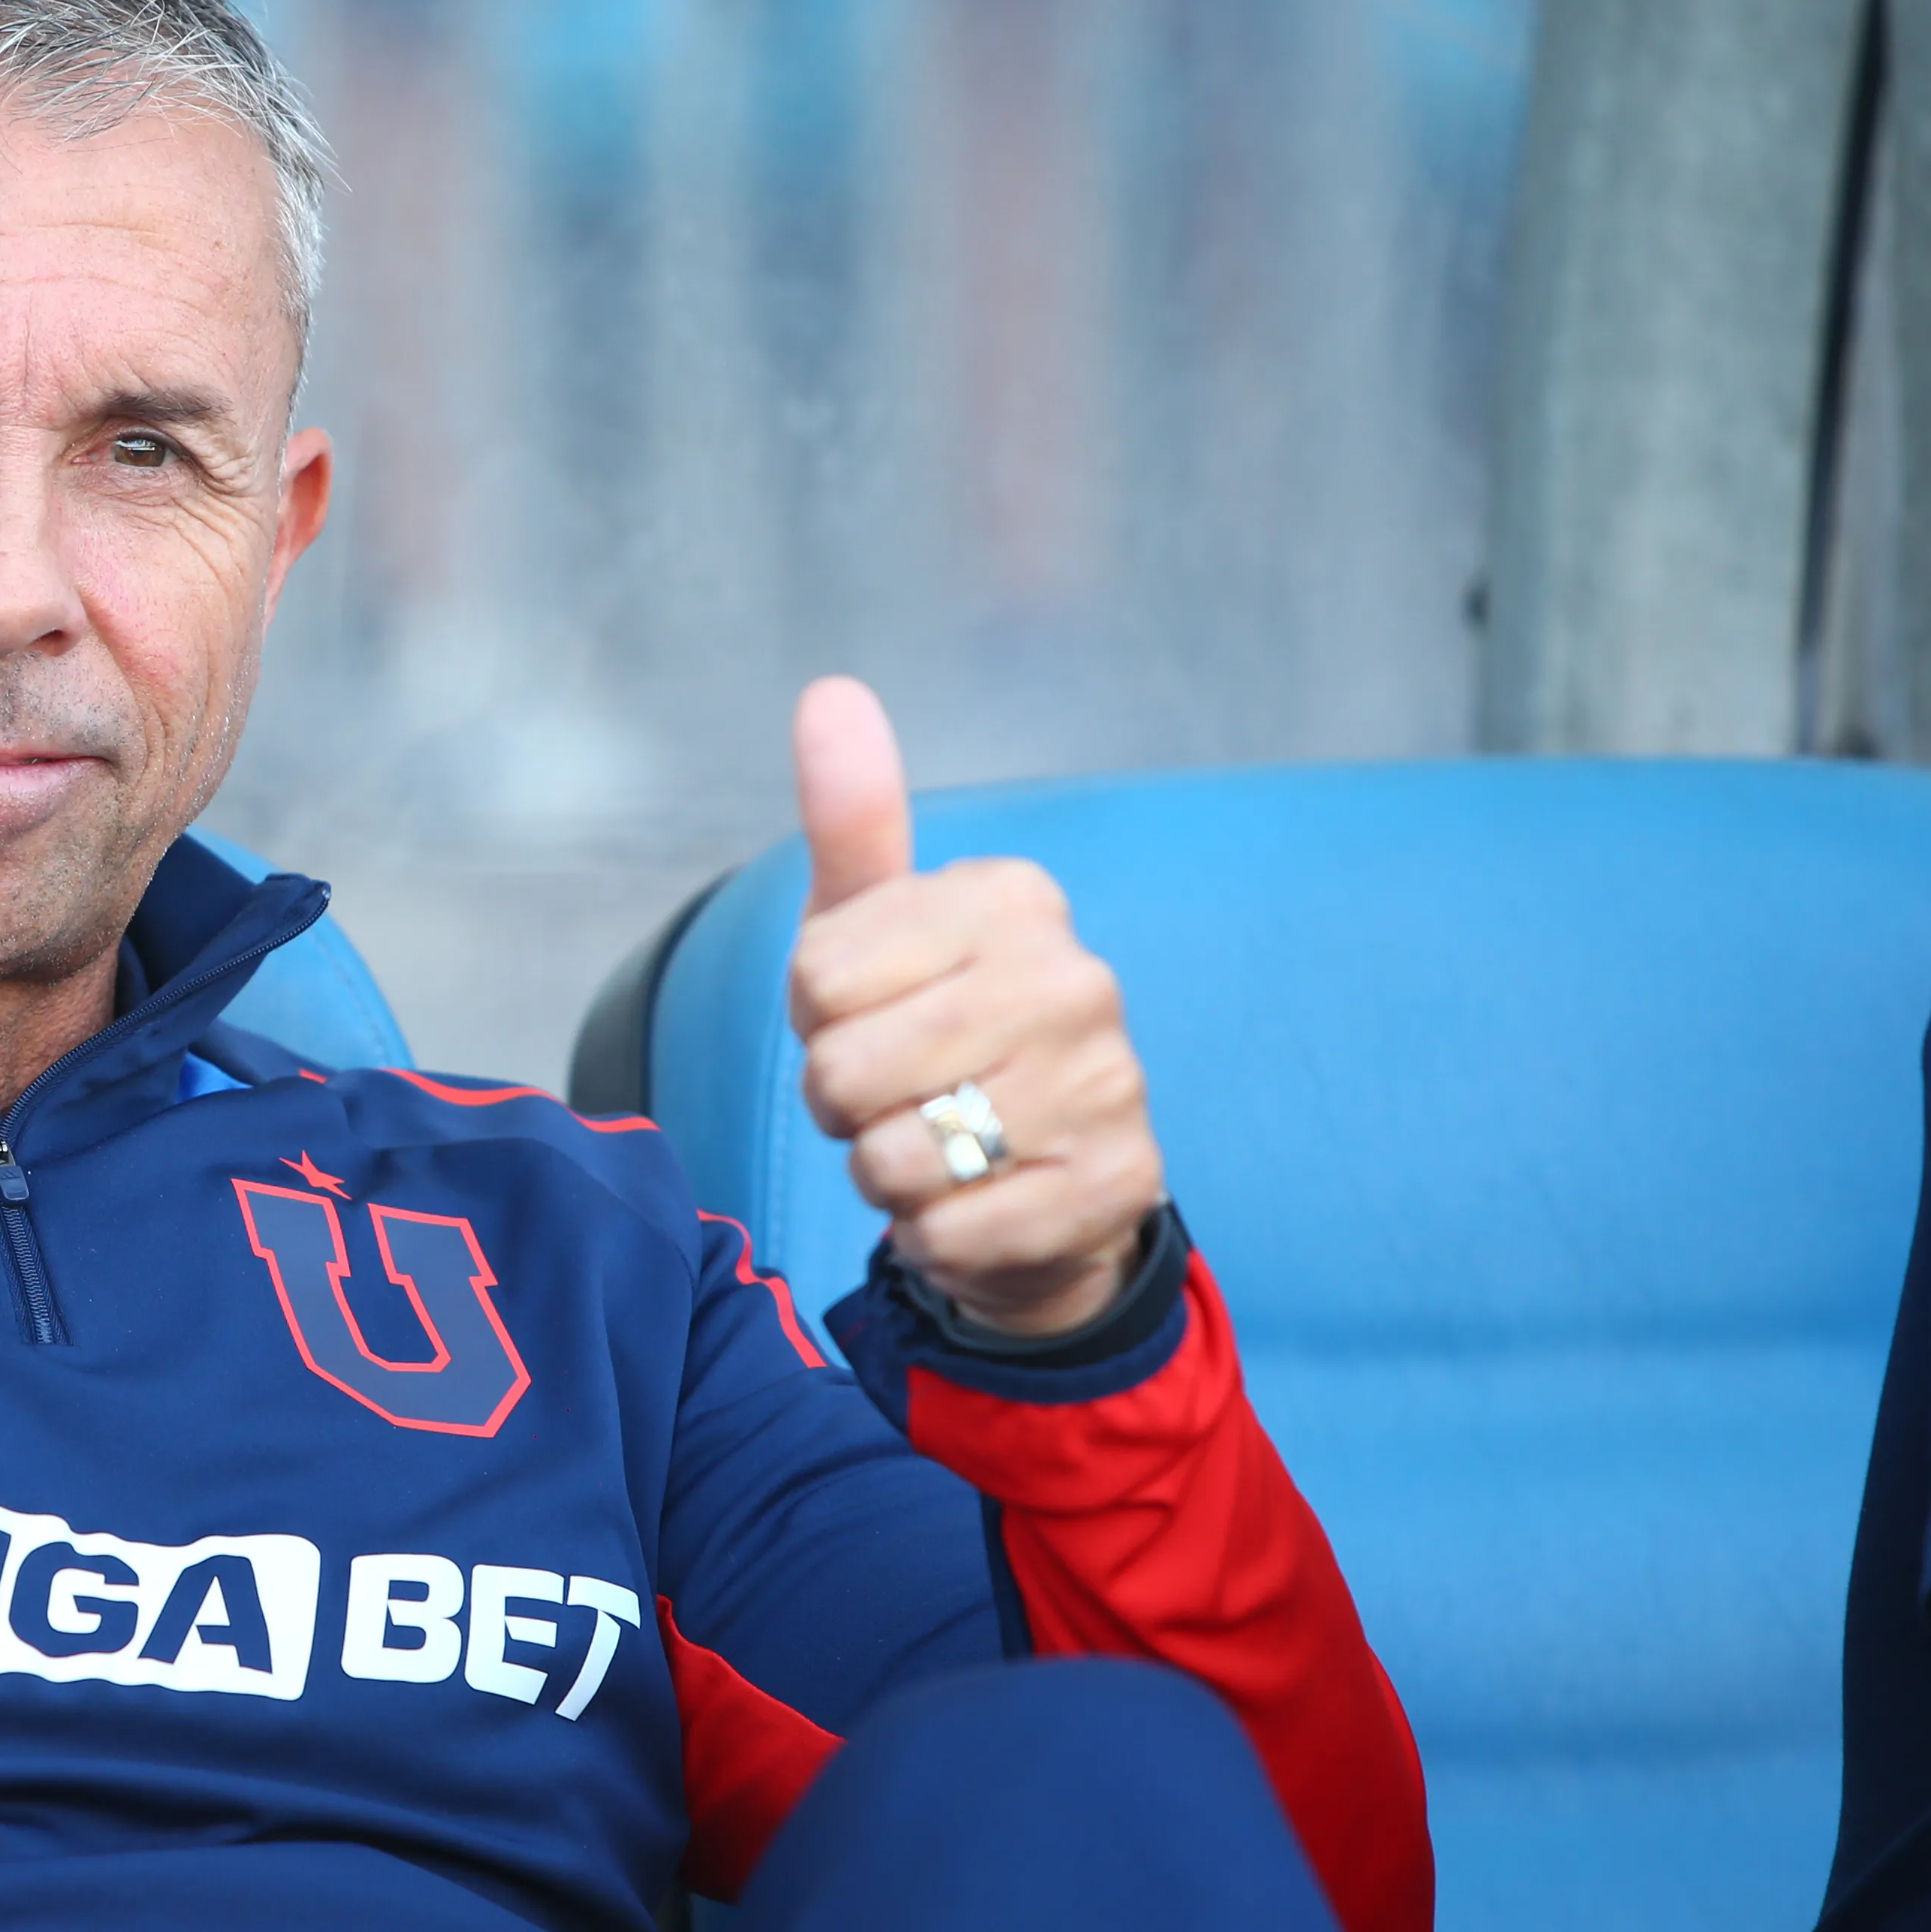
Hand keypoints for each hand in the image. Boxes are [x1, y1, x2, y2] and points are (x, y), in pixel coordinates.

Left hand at [787, 677, 1162, 1338]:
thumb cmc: (931, 1037)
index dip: (815, 1015)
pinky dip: (932, 1237)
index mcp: (1013, 900)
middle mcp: (1076, 980)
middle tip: (895, 1095)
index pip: (817, 974)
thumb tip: (829, 694)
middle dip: (840, 1102)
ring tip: (936, 1145)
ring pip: (890, 1159)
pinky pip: (945, 1234)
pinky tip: (972, 1205)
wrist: (1037, 1182)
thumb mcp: (873, 927)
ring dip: (883, 1173)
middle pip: (843, 1070)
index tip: (868, 1015)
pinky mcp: (1115, 1189)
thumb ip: (852, 820)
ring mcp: (1107, 1087)